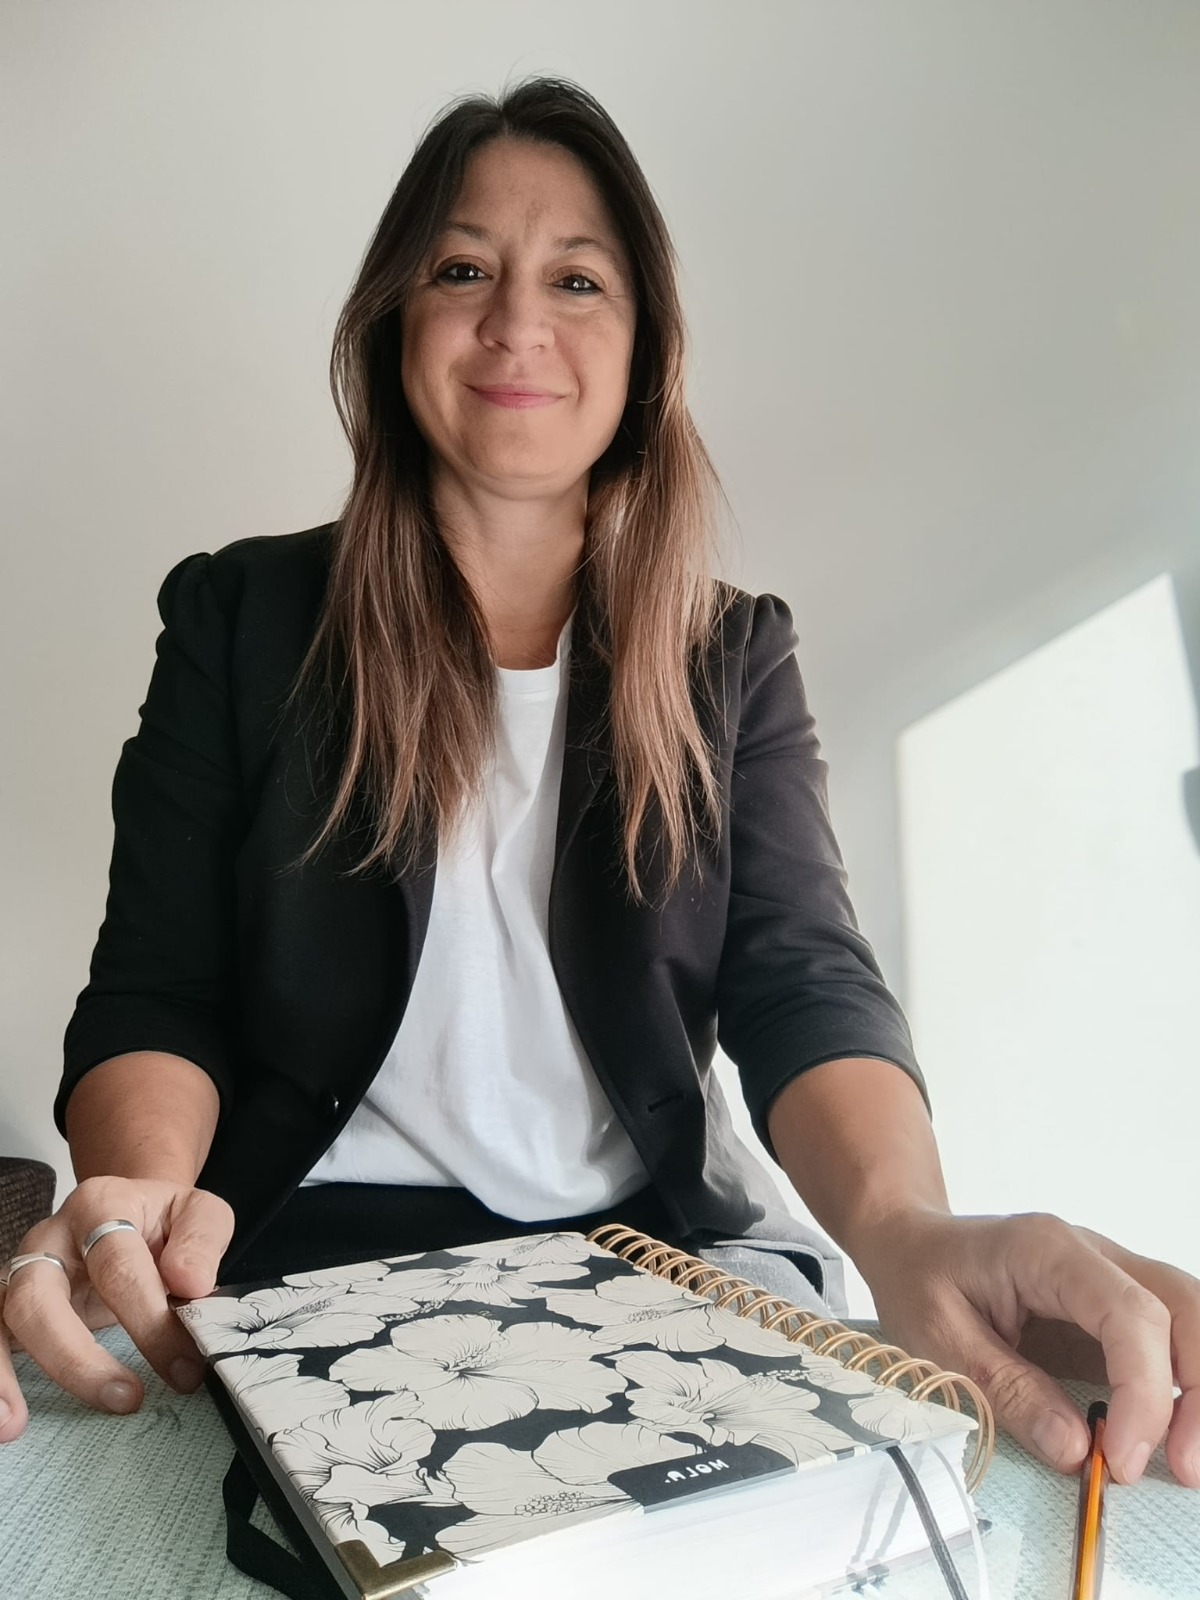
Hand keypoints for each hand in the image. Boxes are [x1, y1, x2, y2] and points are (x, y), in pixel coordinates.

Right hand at [0, 1175, 233, 1440]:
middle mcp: (49, 1238)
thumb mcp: (200, 1214)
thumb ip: (201, 1241)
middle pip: (38, 1294)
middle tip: (127, 1400)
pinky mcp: (10, 1307)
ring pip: (1, 1317)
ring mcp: (23, 1272)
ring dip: (3, 1375)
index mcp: (101, 1206)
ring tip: (14, 1427)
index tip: (186, 1368)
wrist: (134, 1211)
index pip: (117, 1264)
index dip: (151, 1320)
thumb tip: (191, 1282)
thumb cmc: (166, 1223)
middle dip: (77, 1356)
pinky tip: (3, 1423)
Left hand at [855, 1208, 1199, 1487]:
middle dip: (1198, 1393)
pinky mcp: (1113, 1311)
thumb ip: (1008, 1390)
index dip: (1143, 1391)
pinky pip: (1170, 1340)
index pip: (1129, 1314)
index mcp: (1047, 1251)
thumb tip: (1077, 1451)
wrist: (909, 1241)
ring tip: (1183, 1462)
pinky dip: (1181, 1387)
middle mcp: (1094, 1256)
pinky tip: (1168, 1435)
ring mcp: (1110, 1279)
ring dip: (1198, 1391)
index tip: (1121, 1458)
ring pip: (1190, 1320)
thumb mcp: (938, 1337)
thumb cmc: (918, 1276)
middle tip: (1182, 1470)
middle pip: (1183, 1308)